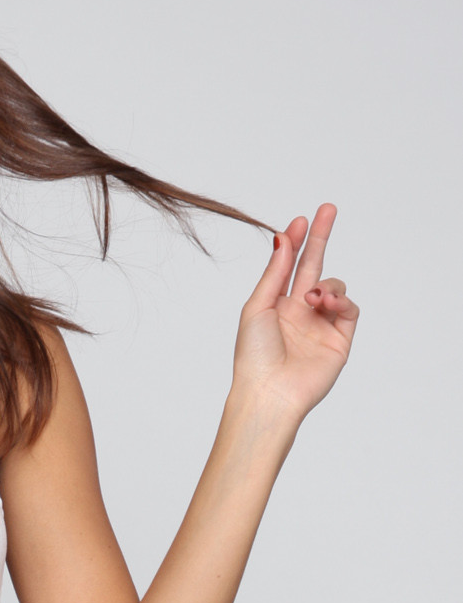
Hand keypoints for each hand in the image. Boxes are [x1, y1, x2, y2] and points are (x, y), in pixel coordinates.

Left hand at [231, 204, 358, 425]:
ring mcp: (320, 325)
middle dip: (321, 237)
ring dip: (327, 283)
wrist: (269, 393)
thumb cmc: (254, 356)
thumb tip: (282, 237)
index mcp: (276, 305)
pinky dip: (341, 299)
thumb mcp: (258, 307)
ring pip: (335, 285)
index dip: (296, 242)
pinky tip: (326, 302)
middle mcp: (299, 312)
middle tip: (328, 209)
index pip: (290, 266)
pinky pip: (349, 308)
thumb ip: (275, 272)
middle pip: (314, 265)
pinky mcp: (339, 339)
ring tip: (314, 297)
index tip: (300, 221)